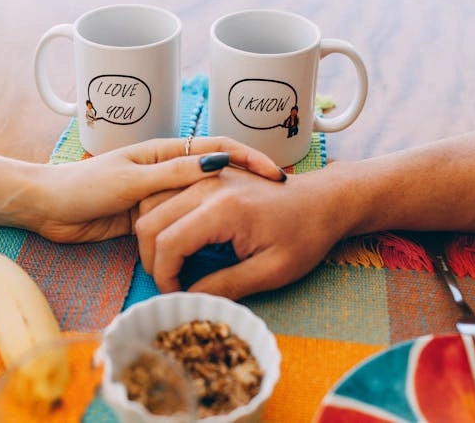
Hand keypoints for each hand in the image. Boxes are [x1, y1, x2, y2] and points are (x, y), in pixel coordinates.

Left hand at [28, 137, 283, 243]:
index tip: (274, 174)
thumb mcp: (134, 180)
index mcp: (165, 153)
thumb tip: (216, 165)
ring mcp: (158, 198)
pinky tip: (218, 249)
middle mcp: (166, 173)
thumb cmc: (85, 186)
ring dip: (224, 214)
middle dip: (245, 186)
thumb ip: (172, 175)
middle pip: (215, 177)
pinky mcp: (148, 222)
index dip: (248, 157)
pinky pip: (181, 226)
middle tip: (273, 204)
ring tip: (254, 228)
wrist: (48, 207)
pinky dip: (198, 235)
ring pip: (200, 205)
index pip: (217, 148)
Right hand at [133, 165, 352, 298]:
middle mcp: (208, 185)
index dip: (163, 276)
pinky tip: (179, 242)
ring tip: (172, 265)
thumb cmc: (306, 235)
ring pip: (153, 205)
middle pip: (151, 221)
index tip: (175, 295)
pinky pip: (167, 194)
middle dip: (152, 259)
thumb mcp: (272, 271)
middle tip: (170, 283)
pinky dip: (163, 220)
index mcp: (223, 208)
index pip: (168, 243)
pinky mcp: (208, 175)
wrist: (324, 200)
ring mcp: (206, 176)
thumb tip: (188, 298)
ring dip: (154, 238)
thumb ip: (227, 286)